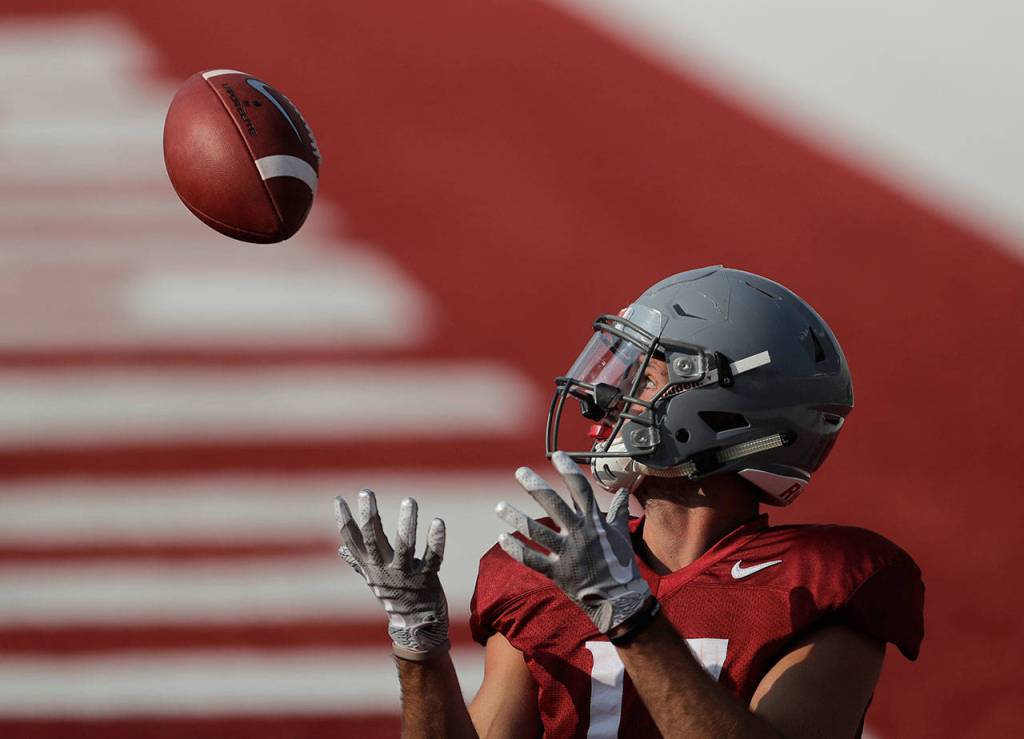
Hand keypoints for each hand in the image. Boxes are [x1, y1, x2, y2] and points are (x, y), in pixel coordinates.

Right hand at [334, 491, 448, 659]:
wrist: (416, 630)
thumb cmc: (395, 597)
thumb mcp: (374, 579)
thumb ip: (359, 562)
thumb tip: (340, 549)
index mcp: (371, 567)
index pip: (353, 541)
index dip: (344, 521)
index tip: (338, 499)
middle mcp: (385, 571)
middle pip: (373, 540)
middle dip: (369, 515)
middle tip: (366, 492)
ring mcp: (406, 576)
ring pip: (404, 547)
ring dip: (406, 524)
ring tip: (409, 501)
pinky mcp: (428, 580)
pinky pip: (433, 559)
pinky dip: (436, 541)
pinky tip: (437, 522)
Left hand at [495, 451, 652, 633]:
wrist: (620, 600)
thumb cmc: (621, 566)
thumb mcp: (621, 534)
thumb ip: (617, 511)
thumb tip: (621, 492)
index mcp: (595, 522)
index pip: (581, 490)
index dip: (569, 471)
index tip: (556, 456)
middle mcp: (580, 534)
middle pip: (555, 506)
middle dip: (536, 487)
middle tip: (520, 472)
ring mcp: (567, 554)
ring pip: (537, 532)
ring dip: (516, 518)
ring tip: (499, 506)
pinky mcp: (558, 572)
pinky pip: (533, 559)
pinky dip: (516, 549)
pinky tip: (502, 538)